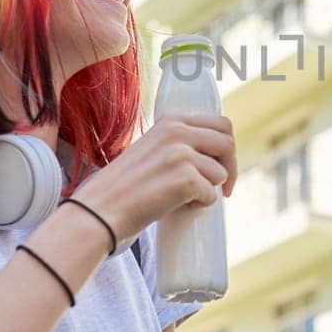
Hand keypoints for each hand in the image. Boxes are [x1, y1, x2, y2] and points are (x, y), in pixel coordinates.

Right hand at [73, 113, 237, 239]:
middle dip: (231, 168)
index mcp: (171, 121)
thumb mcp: (152, 149)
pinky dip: (199, 206)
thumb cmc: (125, 187)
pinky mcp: (185, 179)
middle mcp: (178, 131)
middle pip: (228, 143)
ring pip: (220, 173)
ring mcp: (182, 154)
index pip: (221, 124)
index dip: (226, 148)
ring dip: (208, 190)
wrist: (100, 210)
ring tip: (181, 199)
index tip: (222, 167)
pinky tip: (176, 207)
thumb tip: (215, 156)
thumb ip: (179, 144)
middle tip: (225, 190)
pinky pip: (211, 195)